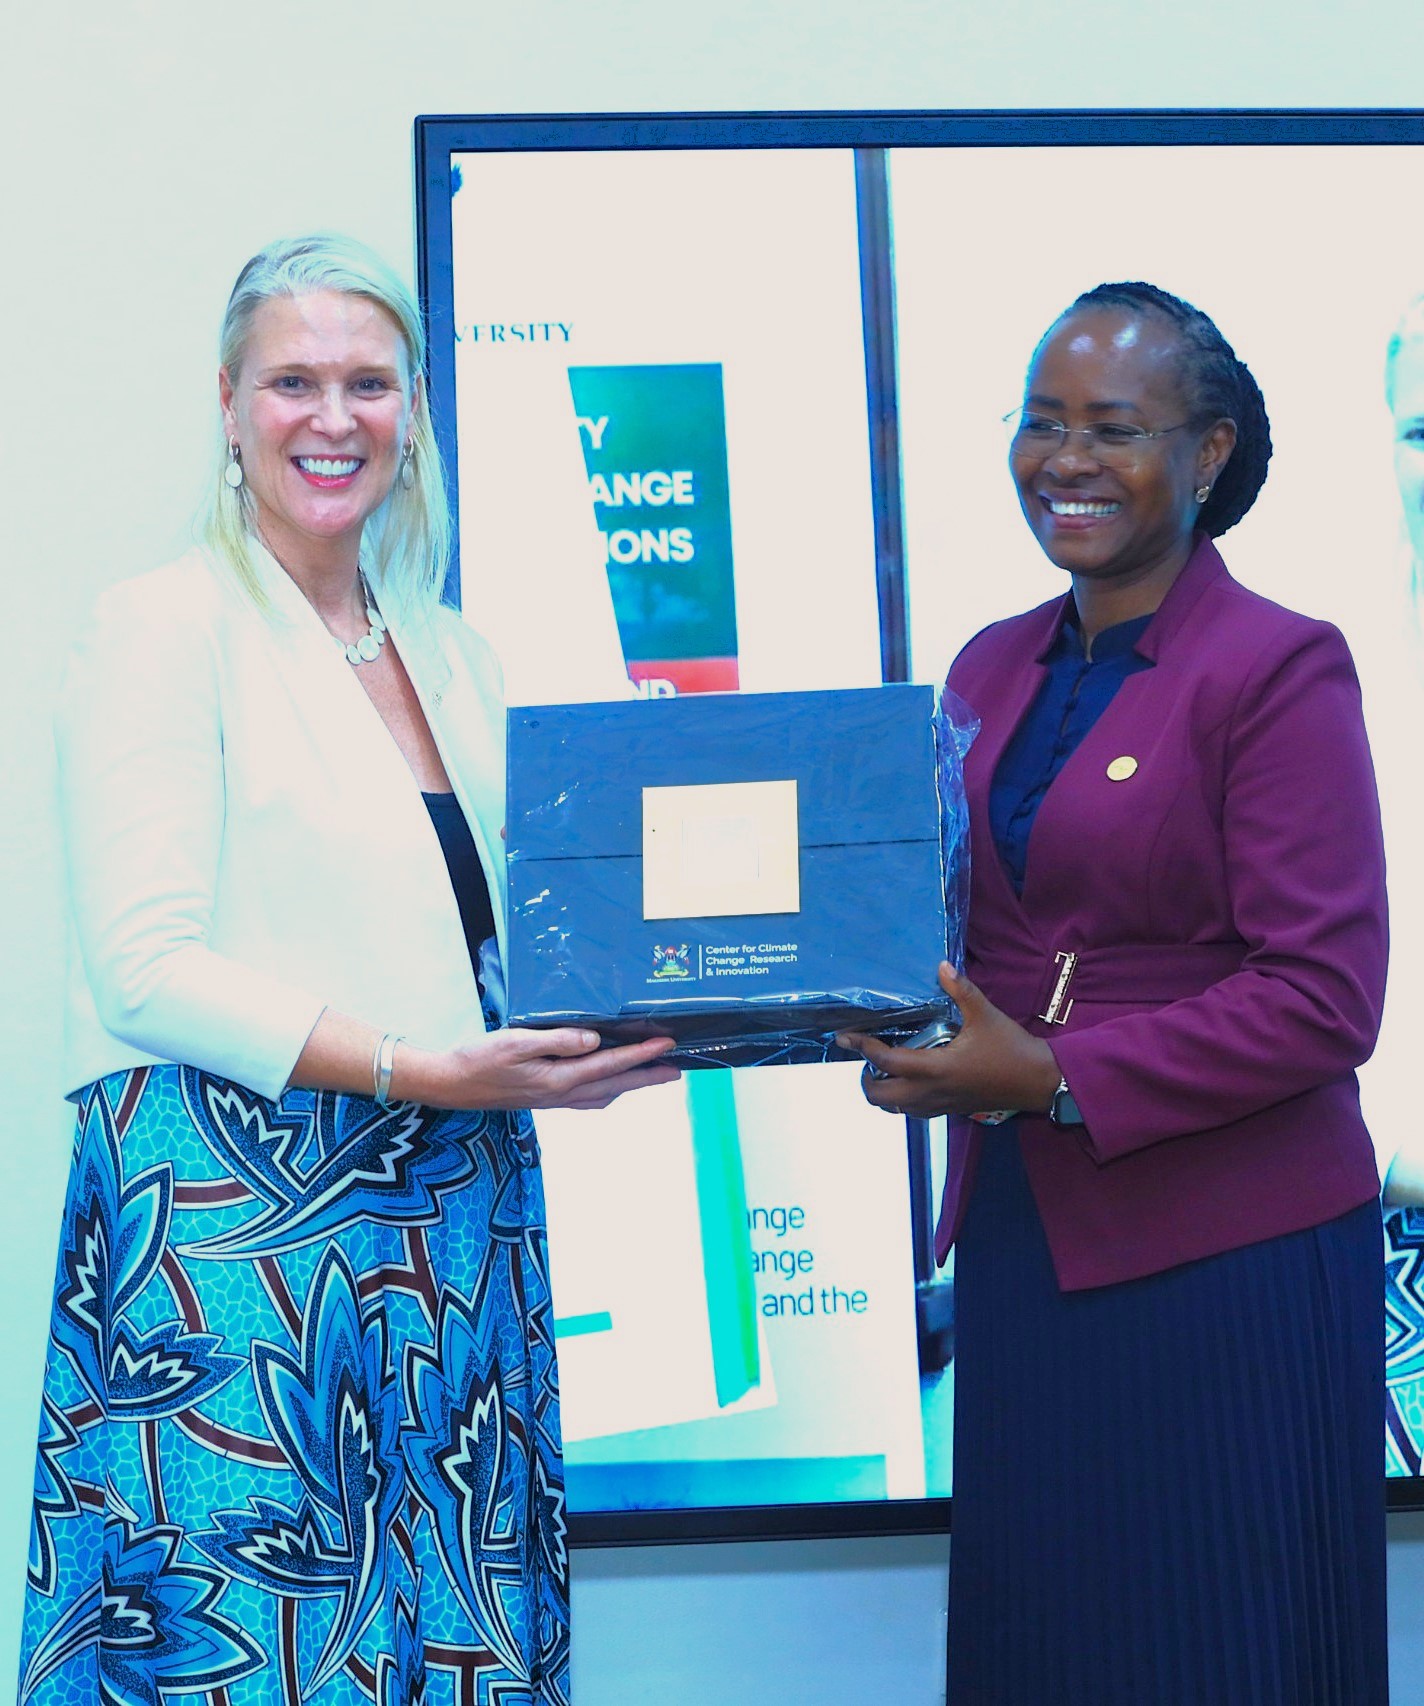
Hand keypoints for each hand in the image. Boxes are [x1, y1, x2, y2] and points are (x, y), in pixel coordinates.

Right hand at [402, 1027, 680, 1111]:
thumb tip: (594, 1041)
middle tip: (678, 1070)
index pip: (610, 1064)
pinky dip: (608, 1090)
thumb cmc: (479, 1059)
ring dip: (631, 1085)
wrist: (451, 1085)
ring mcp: (554, 1100)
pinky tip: (610, 1084)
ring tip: (653, 1075)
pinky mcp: (546, 1099)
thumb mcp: (515, 1043)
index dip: (642, 1054)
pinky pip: (588, 1098)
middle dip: (649, 1076)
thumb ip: (556, 1041)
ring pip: (604, 1094)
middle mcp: (562, 1094)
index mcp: (558, 1078)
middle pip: (616, 1085)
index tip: (668, 1045)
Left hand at [838, 963, 1059, 1119]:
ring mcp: (939, 1106)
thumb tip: (942, 966)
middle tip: (868, 1056)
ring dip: (883, 1091)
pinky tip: (910, 1079)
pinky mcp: (949, 1111)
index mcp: (935, 1068)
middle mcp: (931, 1092)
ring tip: (885, 1068)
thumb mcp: (985, 1014)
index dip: (863, 1048)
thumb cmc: (1010, 1048)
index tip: (845, 1037)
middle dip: (866, 1079)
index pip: (886, 1061)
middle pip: (880, 1097)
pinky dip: (901, 1099)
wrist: (1038, 1082)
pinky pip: (913, 1112)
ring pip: (895, 1109)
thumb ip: (961, 990)